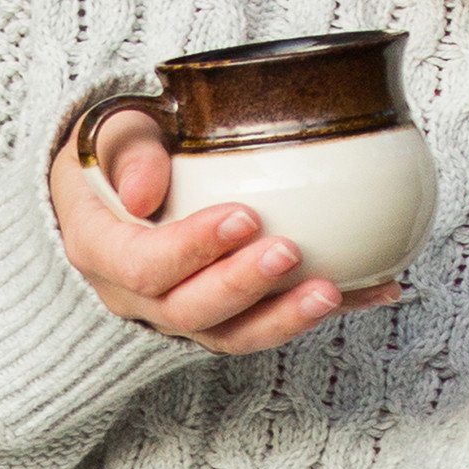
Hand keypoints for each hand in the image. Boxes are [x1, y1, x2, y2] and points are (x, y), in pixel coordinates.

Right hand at [47, 107, 402, 353]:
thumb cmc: (115, 150)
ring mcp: (174, 313)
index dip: (193, 249)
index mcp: (98, 248)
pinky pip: (262, 325)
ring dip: (283, 318)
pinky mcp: (217, 316)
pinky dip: (314, 312)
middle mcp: (131, 295)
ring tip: (333, 292)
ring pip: (228, 335)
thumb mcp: (109, 133)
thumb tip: (143, 192)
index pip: (142, 266)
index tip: (244, 215)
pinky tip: (370, 293)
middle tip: (290, 251)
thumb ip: (128, 151)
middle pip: (187, 310)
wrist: (112, 182)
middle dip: (244, 286)